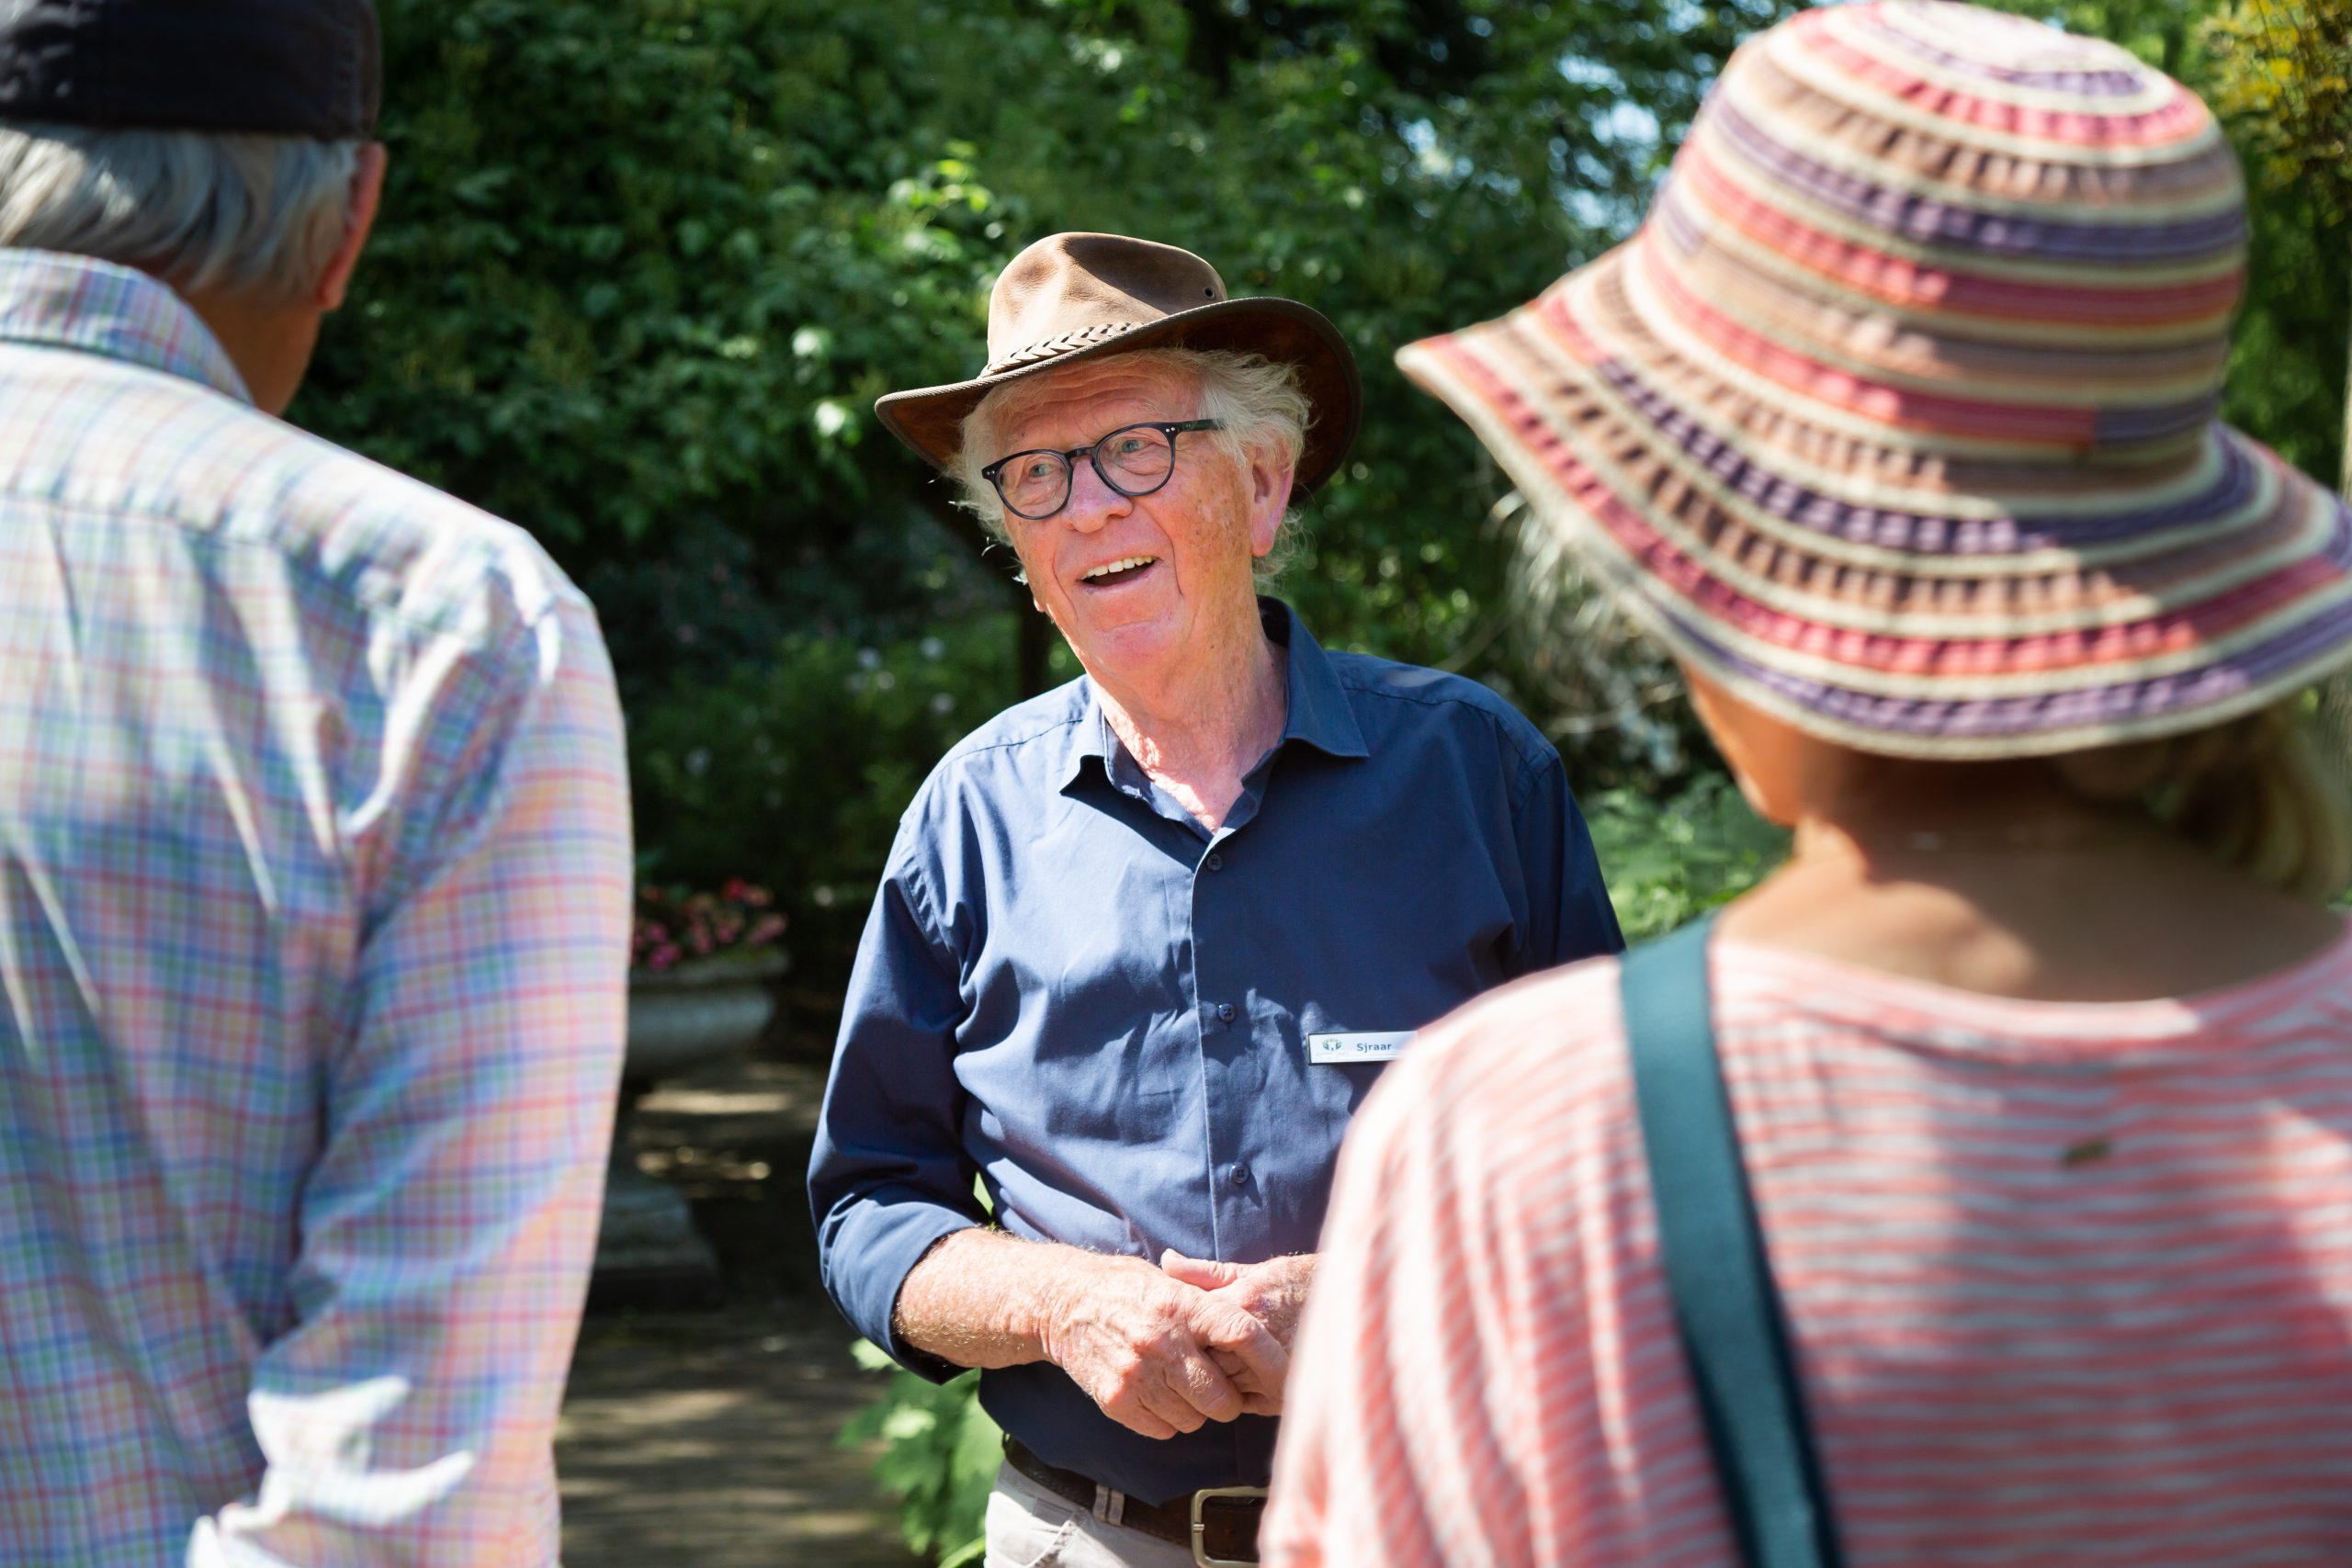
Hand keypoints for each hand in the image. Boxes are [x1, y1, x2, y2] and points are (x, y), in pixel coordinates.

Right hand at [1041, 1253, 1291, 1440]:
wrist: (1062, 1304)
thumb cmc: (1126, 1289)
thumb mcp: (1170, 1282)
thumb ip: (1210, 1302)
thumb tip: (1260, 1328)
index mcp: (1182, 1305)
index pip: (1243, 1336)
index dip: (1271, 1362)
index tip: (1286, 1379)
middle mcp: (1162, 1342)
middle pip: (1223, 1398)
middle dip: (1230, 1399)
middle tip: (1222, 1387)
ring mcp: (1137, 1375)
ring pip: (1195, 1420)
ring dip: (1196, 1409)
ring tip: (1181, 1384)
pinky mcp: (1116, 1401)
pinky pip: (1165, 1429)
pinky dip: (1168, 1419)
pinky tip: (1158, 1393)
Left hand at [1159, 1251, 1316, 1415]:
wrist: (1356, 1305)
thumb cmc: (1302, 1283)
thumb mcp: (1257, 1271)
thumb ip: (1207, 1273)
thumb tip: (1166, 1260)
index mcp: (1244, 1304)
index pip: (1192, 1326)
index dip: (1184, 1331)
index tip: (1179, 1330)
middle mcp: (1256, 1338)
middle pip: (1204, 1358)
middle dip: (1196, 1358)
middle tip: (1189, 1354)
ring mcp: (1271, 1370)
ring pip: (1221, 1384)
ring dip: (1215, 1379)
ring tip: (1219, 1367)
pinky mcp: (1285, 1394)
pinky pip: (1244, 1402)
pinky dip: (1236, 1394)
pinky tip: (1240, 1381)